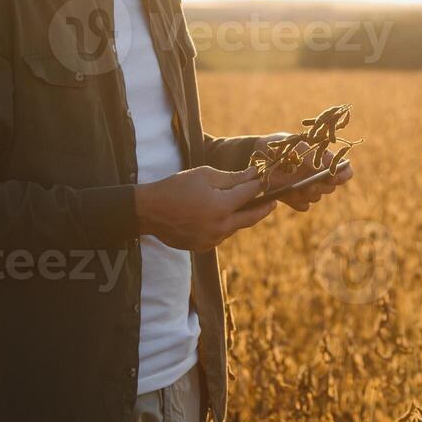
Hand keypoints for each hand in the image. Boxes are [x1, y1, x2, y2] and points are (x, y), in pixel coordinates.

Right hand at [135, 166, 275, 250]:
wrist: (148, 211)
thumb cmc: (176, 188)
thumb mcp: (205, 176)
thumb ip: (232, 177)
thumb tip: (253, 175)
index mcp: (222, 207)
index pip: (250, 194)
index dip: (258, 185)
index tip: (264, 178)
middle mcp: (221, 227)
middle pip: (252, 217)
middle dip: (264, 207)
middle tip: (273, 201)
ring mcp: (212, 239)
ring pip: (236, 227)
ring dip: (242, 216)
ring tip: (247, 205)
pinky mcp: (204, 246)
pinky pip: (222, 235)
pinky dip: (226, 225)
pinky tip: (223, 216)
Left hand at [256, 131, 355, 212]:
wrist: (259, 155)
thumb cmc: (282, 145)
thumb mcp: (294, 145)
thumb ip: (309, 154)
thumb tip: (322, 167)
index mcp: (324, 161)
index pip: (344, 171)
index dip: (343, 175)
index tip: (334, 176)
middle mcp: (318, 176)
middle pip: (330, 187)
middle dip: (321, 186)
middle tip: (310, 184)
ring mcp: (307, 188)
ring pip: (316, 197)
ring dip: (307, 194)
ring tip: (294, 188)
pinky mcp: (295, 199)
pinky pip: (303, 206)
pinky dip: (296, 202)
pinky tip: (286, 194)